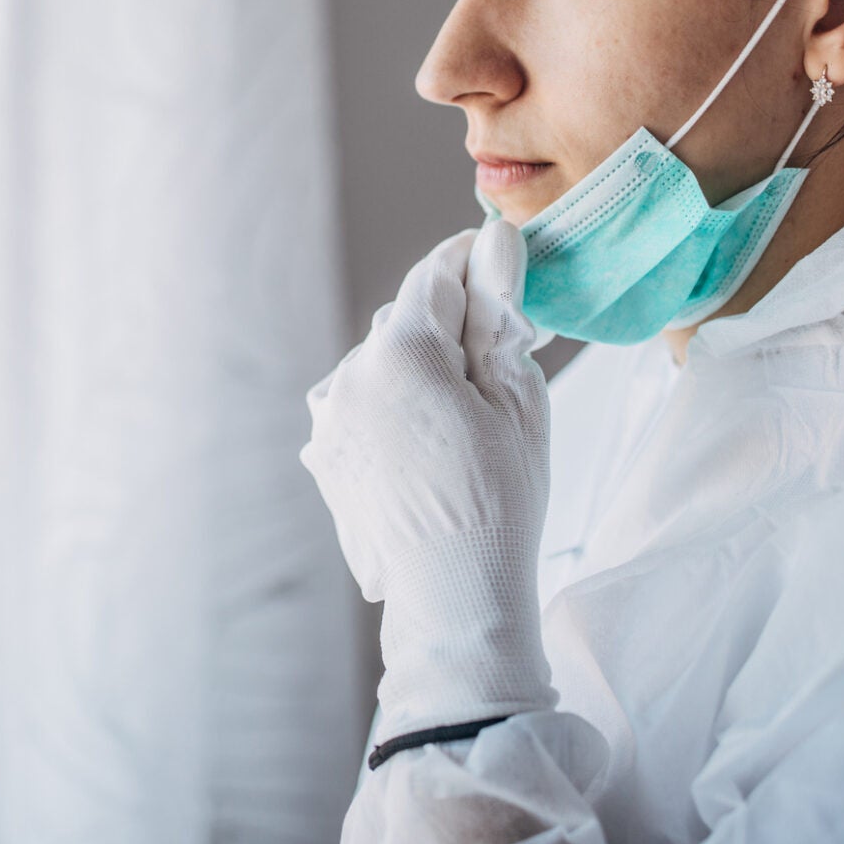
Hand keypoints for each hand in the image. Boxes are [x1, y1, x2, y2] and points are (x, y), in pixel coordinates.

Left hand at [299, 217, 554, 735]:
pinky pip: (365, 409)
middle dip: (452, 329)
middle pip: (406, 322)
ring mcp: (329, 420)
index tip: (505, 270)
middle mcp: (348, 377)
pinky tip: (432, 452)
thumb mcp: (518, 400)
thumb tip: (492, 244)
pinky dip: (397, 413)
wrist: (452, 599)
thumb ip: (498, 314)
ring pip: (383, 366)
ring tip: (466, 425)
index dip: (474, 264)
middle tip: (505, 362)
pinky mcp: (325, 456)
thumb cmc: (499, 501)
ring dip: (421, 374)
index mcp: (399, 353)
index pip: (437, 275)